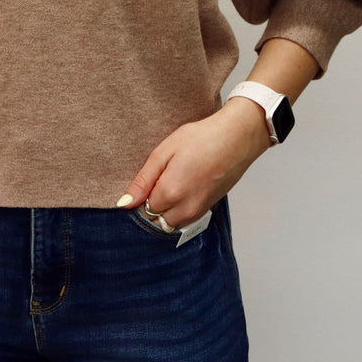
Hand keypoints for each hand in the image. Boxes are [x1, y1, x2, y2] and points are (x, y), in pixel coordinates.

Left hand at [117, 98, 272, 228]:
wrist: (237, 138)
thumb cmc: (201, 139)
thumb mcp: (164, 152)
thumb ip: (143, 181)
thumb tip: (124, 203)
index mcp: (170, 193)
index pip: (143, 209)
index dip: (142, 194)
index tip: (152, 177)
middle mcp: (185, 209)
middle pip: (156, 220)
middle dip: (153, 206)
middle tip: (161, 179)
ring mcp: (199, 211)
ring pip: (171, 223)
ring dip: (166, 210)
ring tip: (175, 181)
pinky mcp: (210, 209)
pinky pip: (186, 219)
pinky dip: (180, 209)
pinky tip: (186, 185)